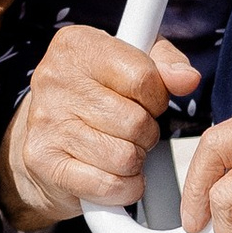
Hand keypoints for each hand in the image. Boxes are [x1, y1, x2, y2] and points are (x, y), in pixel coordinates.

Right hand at [3, 22, 203, 227]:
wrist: (46, 137)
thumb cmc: (98, 96)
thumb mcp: (133, 63)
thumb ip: (167, 64)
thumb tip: (187, 79)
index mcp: (78, 44)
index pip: (144, 77)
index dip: (156, 99)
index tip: (144, 102)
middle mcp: (54, 78)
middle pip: (136, 122)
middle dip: (145, 134)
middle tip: (130, 131)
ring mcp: (46, 121)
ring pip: (124, 157)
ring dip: (134, 162)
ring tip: (118, 150)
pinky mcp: (44, 161)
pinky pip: (108, 185)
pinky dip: (122, 188)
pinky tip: (112, 175)